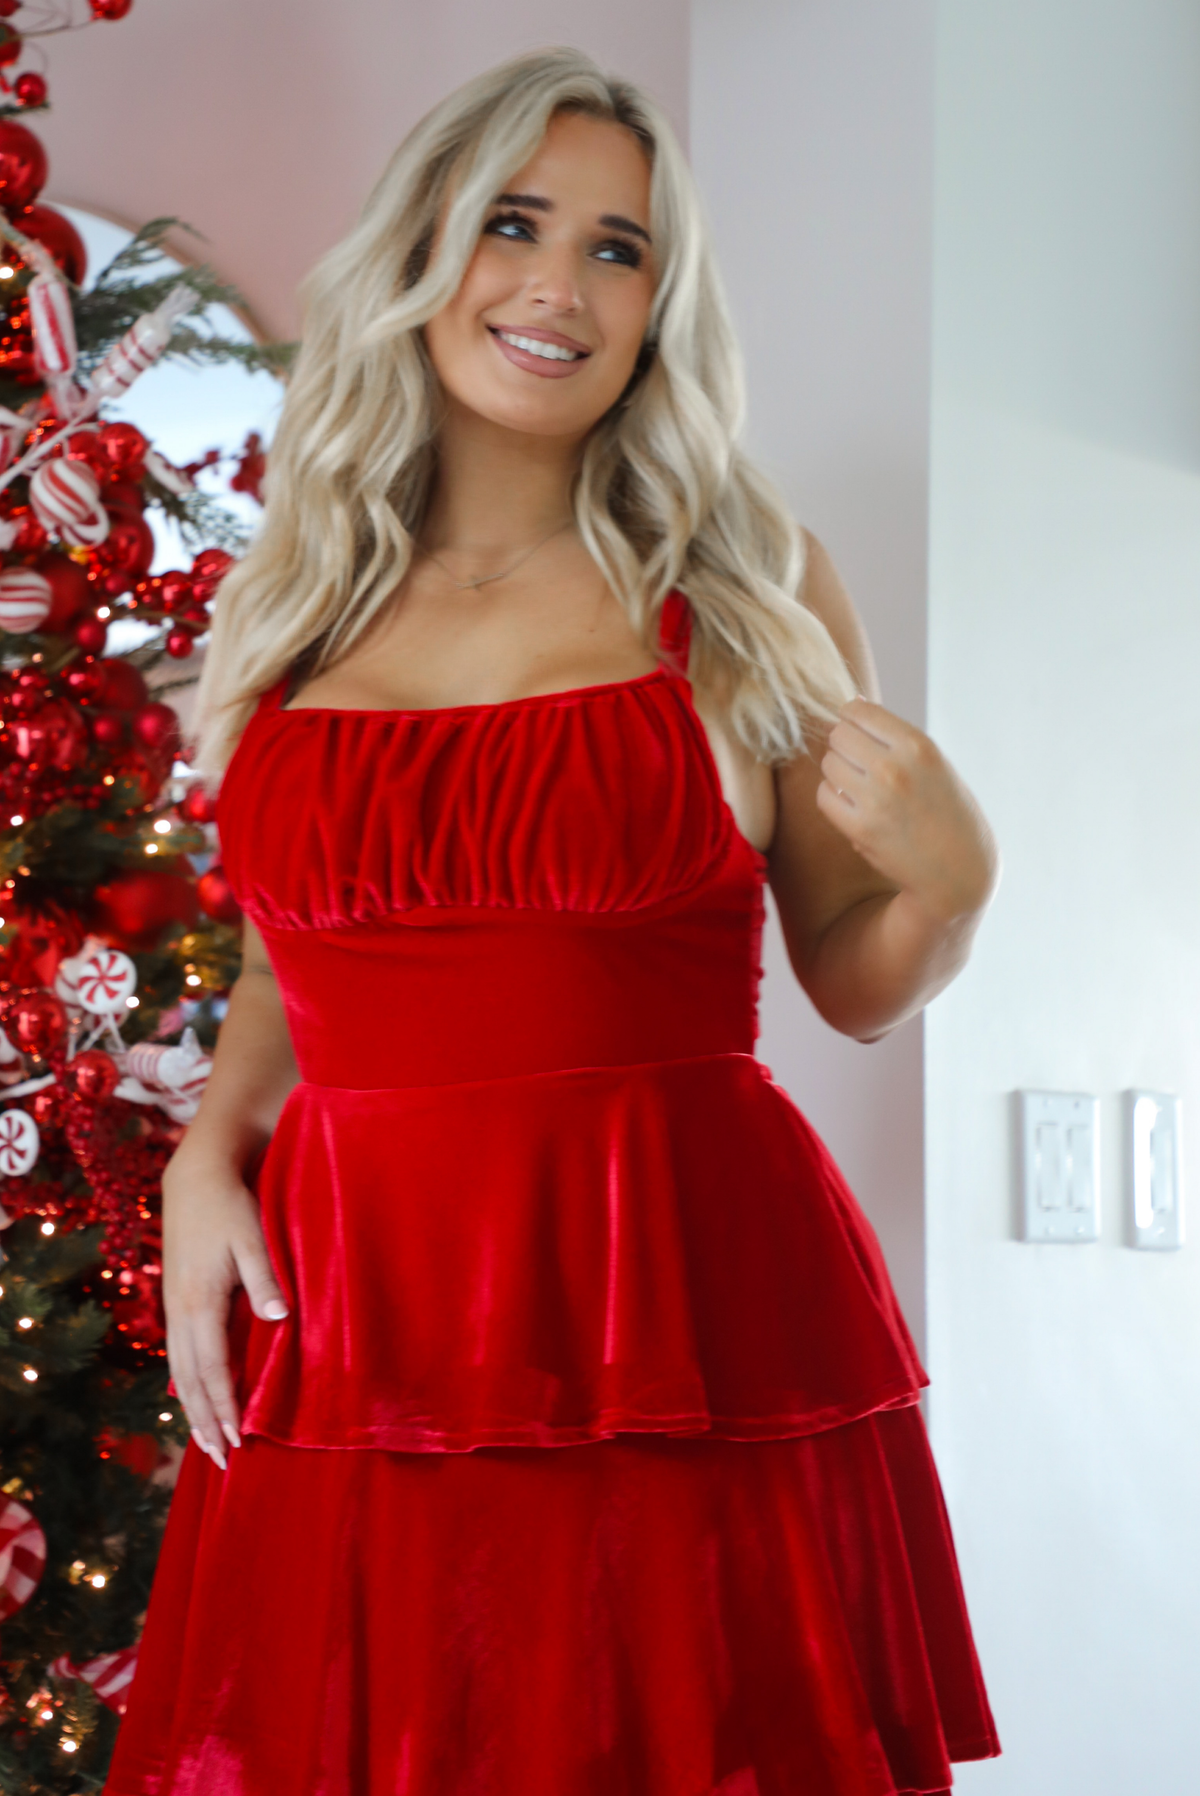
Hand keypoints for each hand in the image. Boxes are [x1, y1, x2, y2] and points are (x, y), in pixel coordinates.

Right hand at [162, 1150, 288, 1470]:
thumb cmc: (231, 1206)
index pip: (212, 1368)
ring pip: (179, 1371)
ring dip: (192, 1409)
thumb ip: (266, 1277)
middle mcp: (181, 1311)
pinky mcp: (176, 1300)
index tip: (238, 1440)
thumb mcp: (253, 1236)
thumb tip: (279, 1318)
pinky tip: (193, 1398)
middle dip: (204, 1422)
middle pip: (189, 1381)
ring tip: (205, 1443)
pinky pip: (178, 1355)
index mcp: (200, 1302)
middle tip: (221, 1461)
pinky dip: (186, 1384)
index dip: (225, 1406)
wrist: (195, 1177)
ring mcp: (174, 1307)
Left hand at [817, 698, 997, 922]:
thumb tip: (852, 702)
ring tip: (862, 787)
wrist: (958, 869)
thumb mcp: (934, 763)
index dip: (852, 719)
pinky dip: (833, 799)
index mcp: (918, 745)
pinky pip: (824, 796)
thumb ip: (894, 736)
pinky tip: (854, 806)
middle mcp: (894, 769)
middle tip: (861, 764)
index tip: (859, 733)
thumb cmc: (946, 810)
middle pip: (837, 735)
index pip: (857, 710)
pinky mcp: (859, 829)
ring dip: (838, 773)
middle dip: (844, 746)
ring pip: (828, 764)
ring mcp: (875, 800)